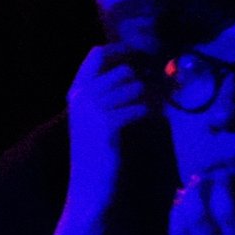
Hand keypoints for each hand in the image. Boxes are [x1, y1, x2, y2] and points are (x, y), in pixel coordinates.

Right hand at [69, 46, 159, 202]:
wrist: (89, 185)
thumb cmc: (97, 152)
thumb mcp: (95, 118)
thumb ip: (108, 94)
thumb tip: (138, 73)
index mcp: (76, 91)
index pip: (97, 54)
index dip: (122, 49)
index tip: (143, 54)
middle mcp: (81, 96)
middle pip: (122, 70)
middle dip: (144, 79)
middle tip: (159, 91)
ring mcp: (92, 110)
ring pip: (133, 87)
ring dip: (151, 97)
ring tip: (158, 108)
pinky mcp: (106, 124)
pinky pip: (139, 107)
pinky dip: (153, 113)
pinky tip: (157, 120)